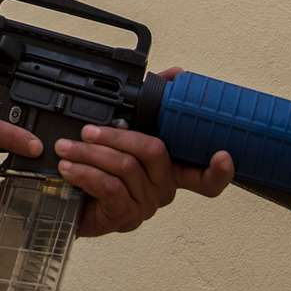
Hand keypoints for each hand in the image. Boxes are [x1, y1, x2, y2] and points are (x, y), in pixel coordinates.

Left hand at [53, 65, 233, 237]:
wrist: (69, 203)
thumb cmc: (101, 169)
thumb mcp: (124, 135)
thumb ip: (152, 107)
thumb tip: (176, 74)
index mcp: (171, 170)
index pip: (207, 179)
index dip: (220, 171)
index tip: (223, 156)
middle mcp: (164, 188)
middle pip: (153, 151)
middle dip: (116, 136)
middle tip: (87, 131)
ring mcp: (145, 204)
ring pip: (125, 167)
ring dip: (90, 153)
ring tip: (67, 147)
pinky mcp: (124, 216)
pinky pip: (109, 187)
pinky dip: (86, 173)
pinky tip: (70, 167)